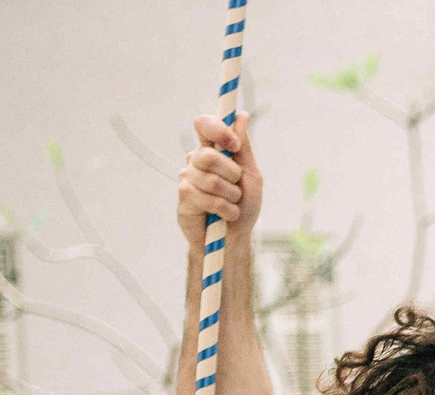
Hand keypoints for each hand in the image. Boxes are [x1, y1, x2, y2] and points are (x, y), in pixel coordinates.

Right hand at [176, 115, 262, 243]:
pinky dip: (225, 209)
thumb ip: (245, 148)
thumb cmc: (244, 206)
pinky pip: (206, 198)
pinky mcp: (184, 197)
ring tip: (232, 204)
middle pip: (209, 155)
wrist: (235, 238)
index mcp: (213, 150)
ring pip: (210, 179)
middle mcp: (197, 160)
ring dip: (231, 196)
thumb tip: (242, 116)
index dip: (218, 130)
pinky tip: (225, 215)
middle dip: (232, 175)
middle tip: (237, 188)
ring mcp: (188, 178)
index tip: (234, 145)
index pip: (205, 125)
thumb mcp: (251, 176)